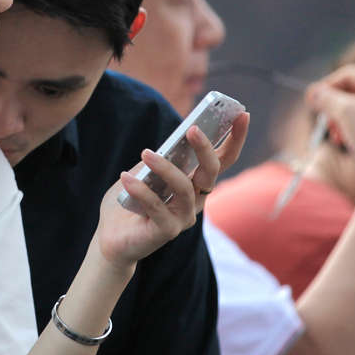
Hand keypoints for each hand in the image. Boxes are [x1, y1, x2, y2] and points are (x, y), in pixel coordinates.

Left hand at [96, 112, 248, 267]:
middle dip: (205, 149)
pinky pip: (158, 207)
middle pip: (211, 172)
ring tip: (145, 153)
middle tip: (192, 129)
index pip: (223, 160)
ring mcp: (184, 217)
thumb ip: (157, 159)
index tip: (242, 114)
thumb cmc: (129, 203)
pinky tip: (126, 177)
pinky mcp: (168, 231)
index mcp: (195, 183)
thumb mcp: (142, 173)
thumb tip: (166, 145)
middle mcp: (196, 200)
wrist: (112, 240)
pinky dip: (141, 190)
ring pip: (185, 188)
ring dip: (165, 168)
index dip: (235, 138)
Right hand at [305, 64, 354, 181]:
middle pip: (354, 92)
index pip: (347, 74)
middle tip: (326, 123)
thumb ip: (324, 97)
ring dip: (344, 121)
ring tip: (338, 137)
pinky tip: (352, 143)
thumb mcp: (343, 112)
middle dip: (335, 108)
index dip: (326, 86)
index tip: (312, 102)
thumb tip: (313, 92)